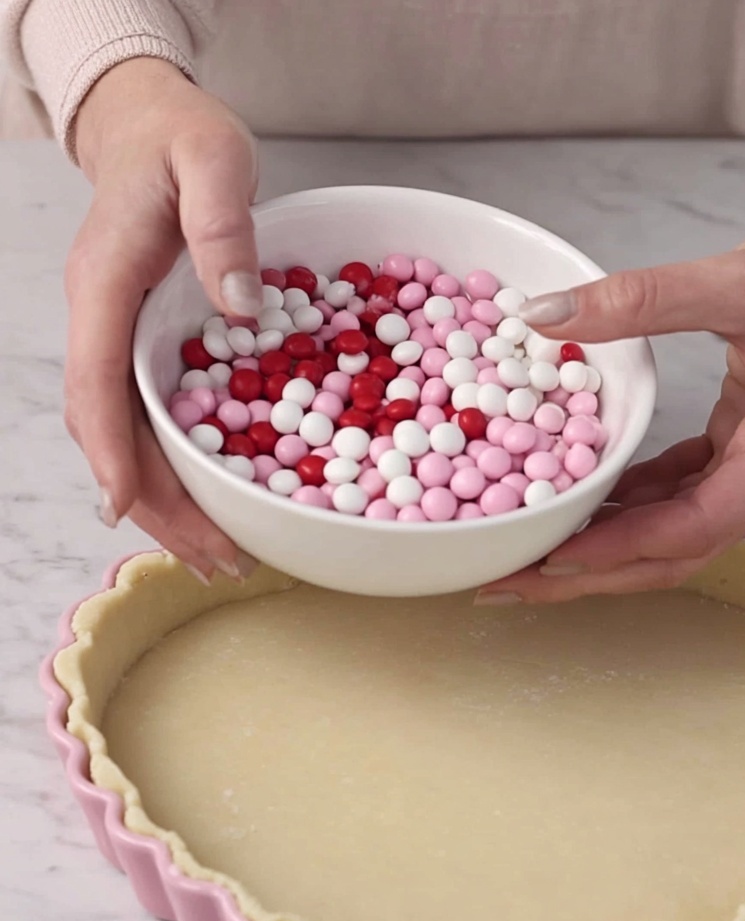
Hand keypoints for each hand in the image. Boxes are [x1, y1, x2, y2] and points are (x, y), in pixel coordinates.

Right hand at [66, 58, 261, 579]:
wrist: (149, 126)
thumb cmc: (180, 137)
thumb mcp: (211, 158)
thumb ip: (221, 222)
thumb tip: (237, 306)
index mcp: (105, 285)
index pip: (95, 378)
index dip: (111, 446)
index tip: (126, 504)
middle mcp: (101, 323)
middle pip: (110, 432)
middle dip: (155, 505)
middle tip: (215, 560)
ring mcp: (117, 340)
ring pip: (127, 439)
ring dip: (167, 504)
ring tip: (220, 557)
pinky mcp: (143, 349)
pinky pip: (150, 424)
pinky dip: (177, 473)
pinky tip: (213, 507)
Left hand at [478, 131, 744, 604]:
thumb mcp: (734, 279)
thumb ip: (642, 299)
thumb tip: (542, 315)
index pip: (695, 526)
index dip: (621, 546)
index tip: (554, 554)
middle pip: (674, 552)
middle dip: (595, 572)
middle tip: (516, 580)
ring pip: (669, 533)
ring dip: (603, 545)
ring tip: (531, 551)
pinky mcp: (733, 453)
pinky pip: (672, 496)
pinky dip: (624, 504)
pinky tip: (576, 497)